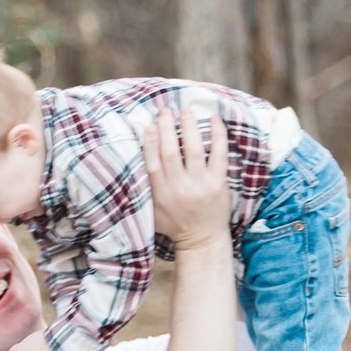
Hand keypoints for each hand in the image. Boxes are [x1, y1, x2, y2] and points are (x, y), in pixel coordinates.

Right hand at [143, 100, 230, 248]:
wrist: (203, 240)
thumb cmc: (175, 225)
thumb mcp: (152, 212)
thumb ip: (144, 191)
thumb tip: (131, 164)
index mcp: (161, 194)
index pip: (152, 163)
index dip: (150, 142)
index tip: (149, 125)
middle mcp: (179, 188)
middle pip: (171, 152)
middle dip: (167, 128)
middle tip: (165, 110)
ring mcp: (200, 184)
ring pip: (193, 149)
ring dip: (189, 126)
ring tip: (185, 109)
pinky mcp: (219, 183)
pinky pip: (219, 154)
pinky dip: (217, 135)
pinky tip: (214, 119)